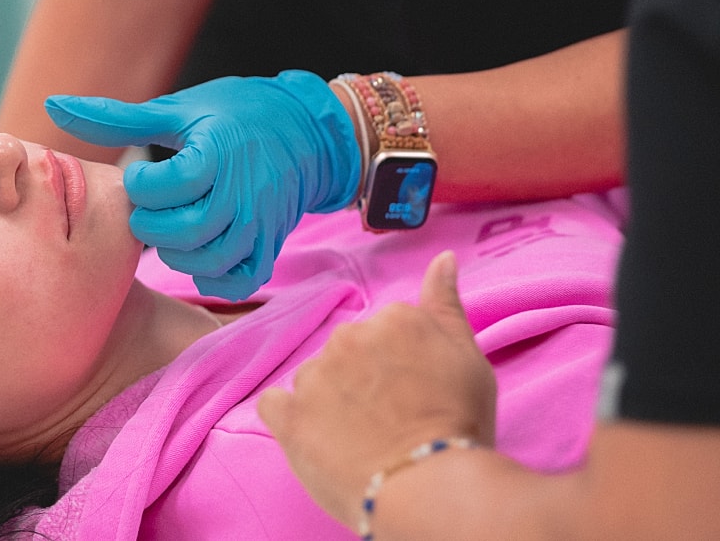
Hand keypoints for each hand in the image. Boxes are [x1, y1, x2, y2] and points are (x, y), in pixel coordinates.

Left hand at [45, 71, 359, 299]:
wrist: (307, 129)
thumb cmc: (234, 113)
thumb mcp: (177, 108)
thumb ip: (116, 117)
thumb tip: (52, 106)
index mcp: (217, 152)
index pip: (168, 186)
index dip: (141, 186)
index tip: (139, 175)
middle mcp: (243, 192)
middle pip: (185, 230)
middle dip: (152, 225)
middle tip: (147, 209)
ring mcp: (261, 223)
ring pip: (209, 259)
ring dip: (176, 251)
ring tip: (168, 227)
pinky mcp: (271, 244)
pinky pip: (239, 279)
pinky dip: (211, 275)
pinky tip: (195, 251)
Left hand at [258, 251, 496, 526]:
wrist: (431, 486)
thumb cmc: (459, 425)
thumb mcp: (468, 357)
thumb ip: (446, 304)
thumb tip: (442, 258)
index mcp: (393, 318)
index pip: (388, 332)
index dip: (401, 366)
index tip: (415, 392)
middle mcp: (349, 335)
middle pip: (350, 352)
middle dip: (364, 379)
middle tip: (391, 418)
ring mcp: (315, 374)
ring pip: (316, 378)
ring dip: (331, 400)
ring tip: (361, 438)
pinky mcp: (290, 415)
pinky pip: (275, 405)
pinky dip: (290, 417)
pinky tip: (315, 437)